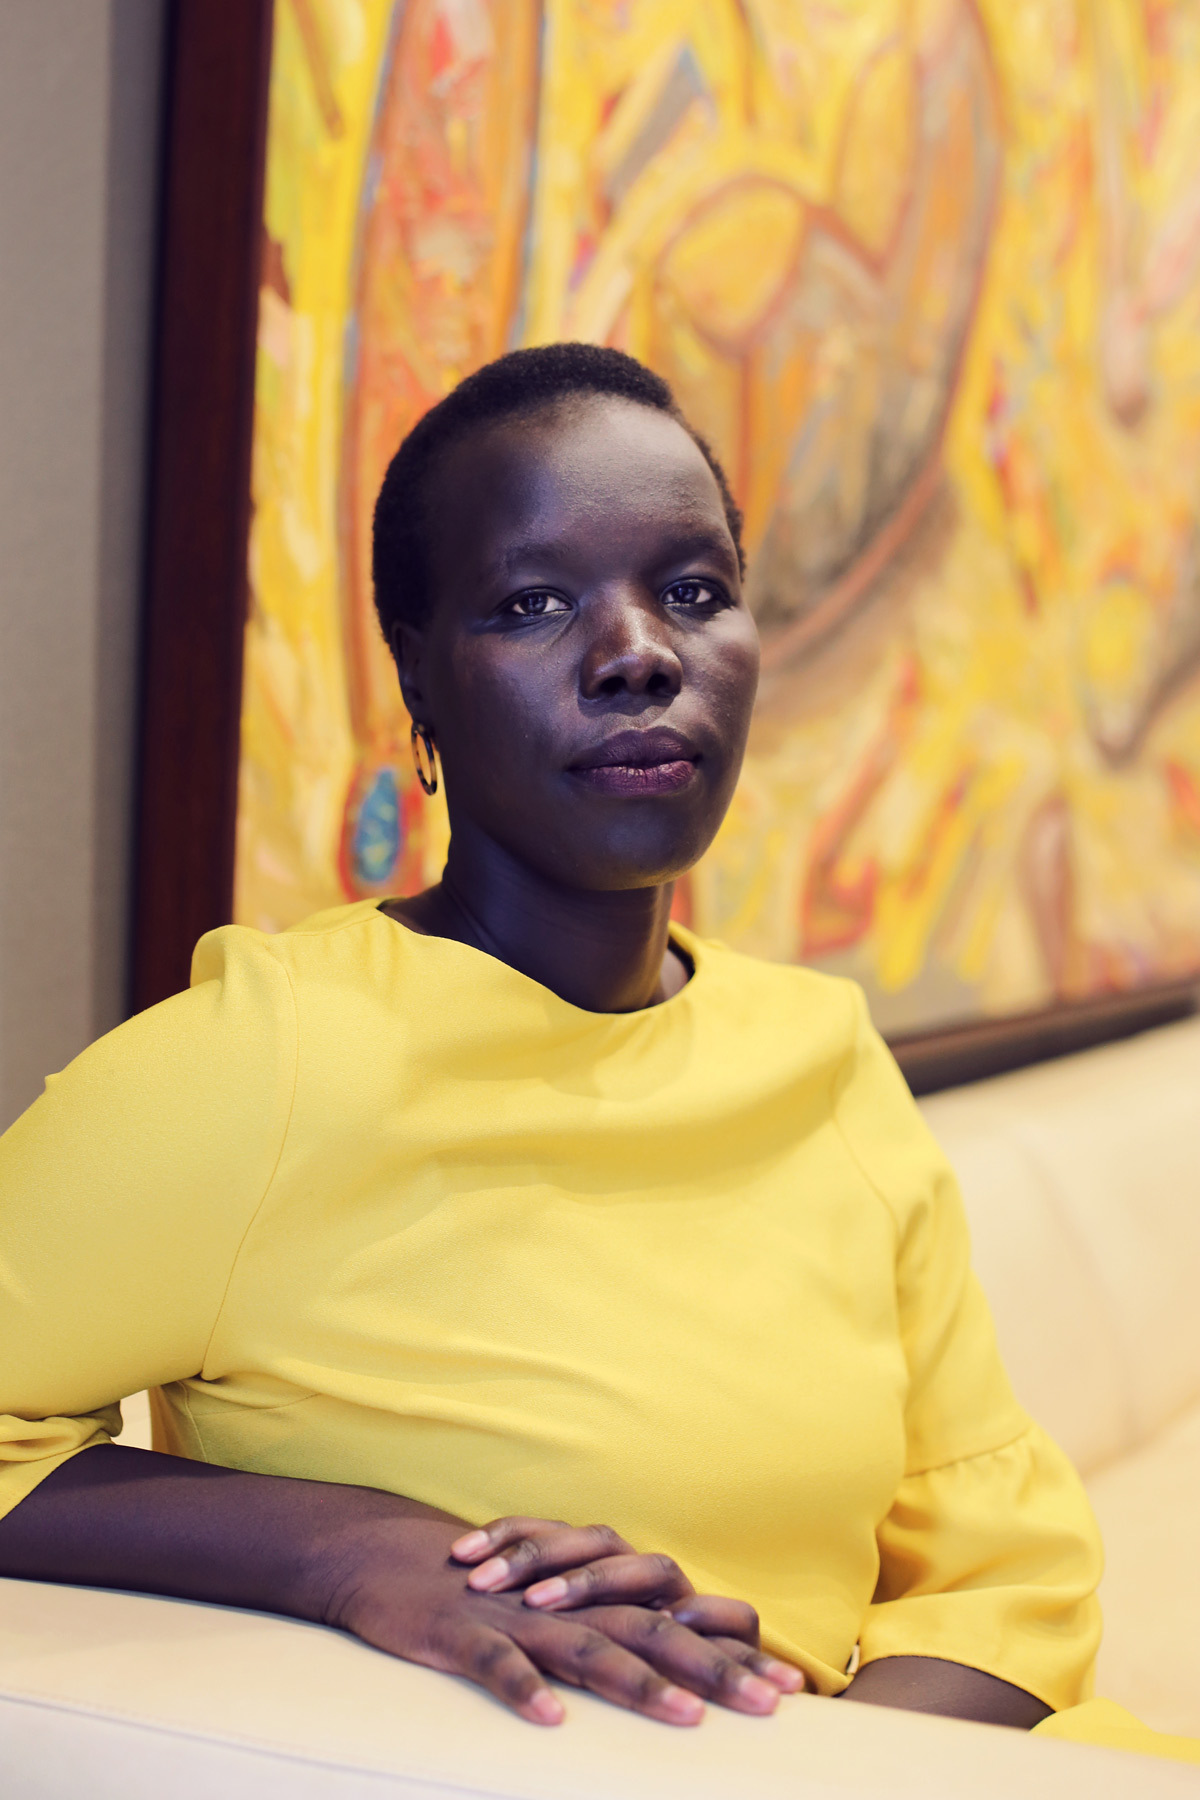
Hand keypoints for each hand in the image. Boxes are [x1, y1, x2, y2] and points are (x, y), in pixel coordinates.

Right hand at [321, 1513, 802, 1726]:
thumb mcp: (543, 1612)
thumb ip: (602, 1632)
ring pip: (586, 1647)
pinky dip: (523, 1687)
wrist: (385, 1558)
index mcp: (588, 1600)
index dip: (730, 1652)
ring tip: (687, 1717)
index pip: (675, 1622)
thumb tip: (671, 1670)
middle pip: (651, 1633)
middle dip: (714, 1670)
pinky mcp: (461, 1633)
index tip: (788, 1689)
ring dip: (638, 1683)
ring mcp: (516, 1617)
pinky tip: (550, 1720)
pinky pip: (496, 1662)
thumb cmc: (474, 1595)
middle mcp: (564, 1604)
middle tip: (770, 1705)